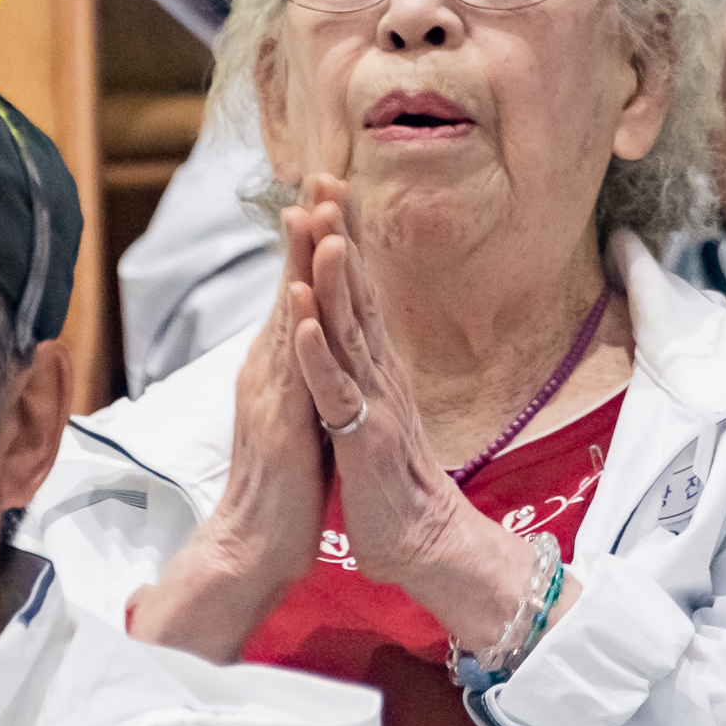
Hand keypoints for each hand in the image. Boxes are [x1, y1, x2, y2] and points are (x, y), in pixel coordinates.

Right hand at [130, 206, 330, 659]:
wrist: (256, 544)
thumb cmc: (285, 483)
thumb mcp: (301, 409)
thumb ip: (304, 367)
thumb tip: (316, 331)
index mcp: (280, 365)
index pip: (299, 289)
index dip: (314, 241)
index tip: (329, 191)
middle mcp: (269, 369)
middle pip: (289, 287)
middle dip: (305, 232)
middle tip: (319, 176)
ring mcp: (271, 395)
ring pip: (286, 317)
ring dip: (297, 267)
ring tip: (307, 215)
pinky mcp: (279, 427)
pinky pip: (289, 373)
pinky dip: (294, 336)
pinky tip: (299, 304)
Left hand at [291, 177, 552, 653]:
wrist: (423, 546)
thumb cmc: (391, 487)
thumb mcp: (374, 414)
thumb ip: (366, 373)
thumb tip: (357, 338)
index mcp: (377, 369)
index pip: (356, 293)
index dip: (340, 240)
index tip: (326, 190)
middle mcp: (380, 375)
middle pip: (356, 295)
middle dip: (339, 235)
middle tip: (326, 180)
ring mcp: (374, 403)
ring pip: (348, 333)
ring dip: (330, 282)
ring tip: (316, 232)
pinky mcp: (363, 438)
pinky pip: (336, 392)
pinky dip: (318, 355)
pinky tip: (302, 322)